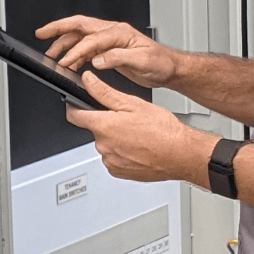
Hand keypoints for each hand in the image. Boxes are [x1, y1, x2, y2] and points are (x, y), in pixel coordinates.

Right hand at [36, 15, 175, 89]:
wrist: (169, 68)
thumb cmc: (160, 62)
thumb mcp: (142, 60)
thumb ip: (118, 58)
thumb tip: (97, 60)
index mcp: (119, 32)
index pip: (91, 39)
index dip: (76, 50)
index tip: (65, 62)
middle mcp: (112, 33)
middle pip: (79, 26)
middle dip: (58, 28)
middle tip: (41, 33)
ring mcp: (109, 41)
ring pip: (80, 37)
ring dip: (64, 44)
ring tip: (51, 55)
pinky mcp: (109, 50)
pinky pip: (86, 48)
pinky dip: (74, 55)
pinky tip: (69, 64)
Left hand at [67, 72, 210, 183]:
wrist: (181, 154)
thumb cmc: (162, 129)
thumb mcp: (132, 103)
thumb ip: (104, 92)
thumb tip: (87, 81)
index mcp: (104, 126)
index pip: (74, 116)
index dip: (73, 106)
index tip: (75, 104)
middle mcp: (103, 146)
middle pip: (94, 129)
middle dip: (106, 123)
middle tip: (126, 119)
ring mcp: (110, 161)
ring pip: (105, 144)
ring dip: (115, 138)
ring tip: (136, 134)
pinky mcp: (119, 172)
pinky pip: (113, 159)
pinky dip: (122, 152)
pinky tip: (138, 147)